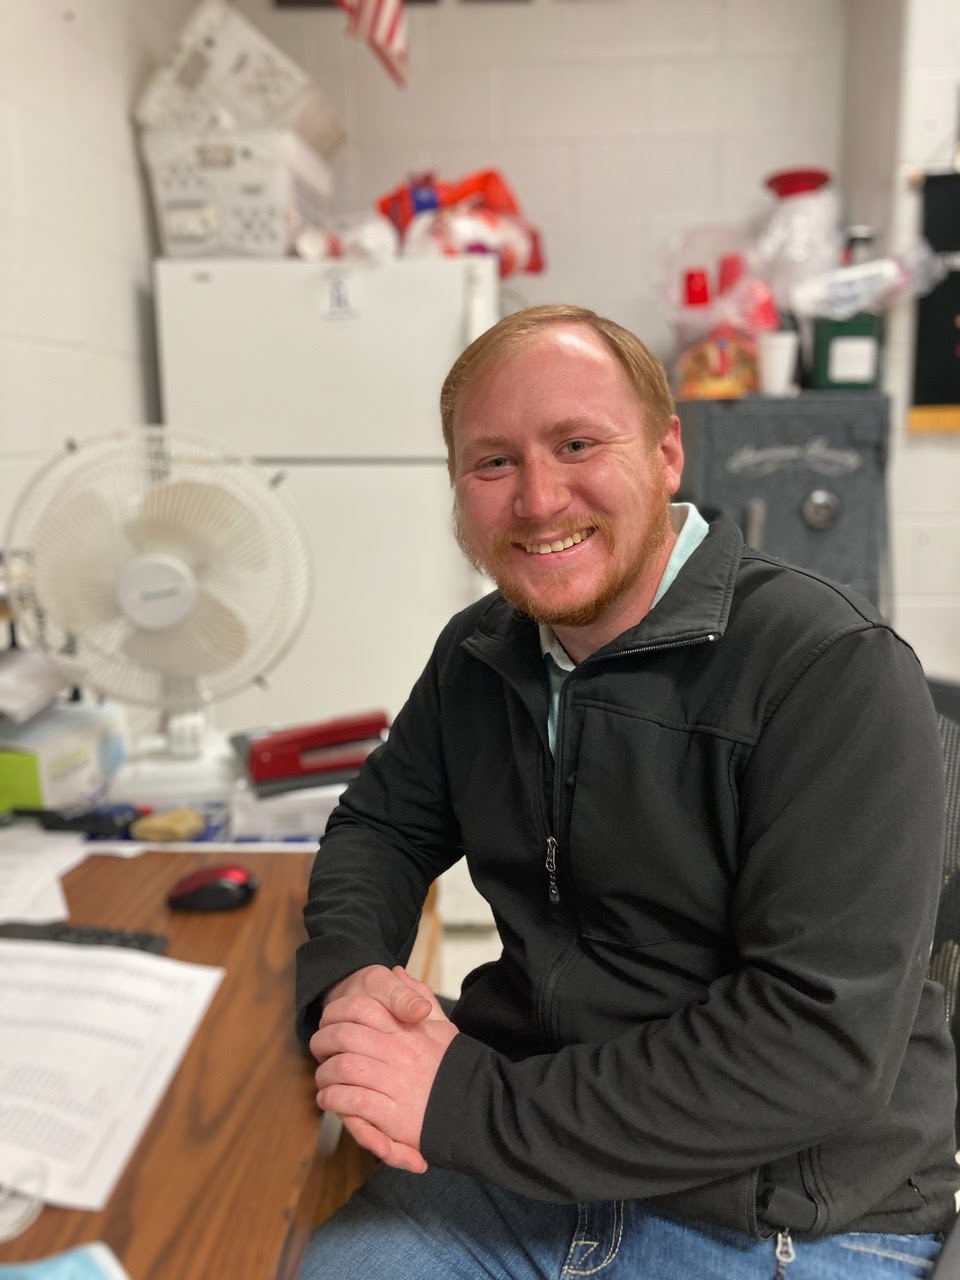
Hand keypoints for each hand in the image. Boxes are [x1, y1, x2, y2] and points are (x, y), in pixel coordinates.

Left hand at [310, 970, 457, 1172]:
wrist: (476, 1107)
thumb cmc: (453, 1067)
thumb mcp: (442, 1026)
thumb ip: (419, 997)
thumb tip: (397, 973)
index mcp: (408, 1029)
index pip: (361, 1008)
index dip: (337, 1012)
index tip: (330, 1021)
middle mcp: (399, 1052)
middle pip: (344, 1036)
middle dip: (322, 1042)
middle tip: (319, 1050)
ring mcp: (395, 1082)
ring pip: (342, 1068)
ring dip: (325, 1074)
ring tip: (324, 1080)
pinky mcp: (392, 1114)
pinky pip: (351, 1100)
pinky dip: (333, 1099)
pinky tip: (331, 1100)